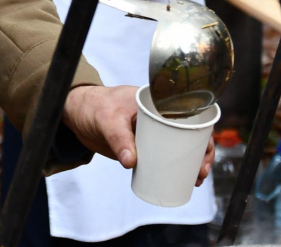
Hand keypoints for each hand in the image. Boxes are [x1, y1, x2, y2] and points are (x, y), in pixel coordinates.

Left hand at [62, 86, 214, 185]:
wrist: (76, 113)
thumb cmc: (93, 106)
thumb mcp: (107, 120)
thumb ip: (119, 139)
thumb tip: (131, 162)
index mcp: (156, 100)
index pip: (189, 112)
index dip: (202, 132)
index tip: (204, 151)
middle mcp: (159, 114)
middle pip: (189, 132)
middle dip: (201, 153)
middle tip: (200, 173)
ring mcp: (152, 131)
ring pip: (179, 146)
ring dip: (191, 162)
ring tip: (195, 180)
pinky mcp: (143, 145)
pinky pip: (164, 155)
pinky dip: (174, 166)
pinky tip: (180, 179)